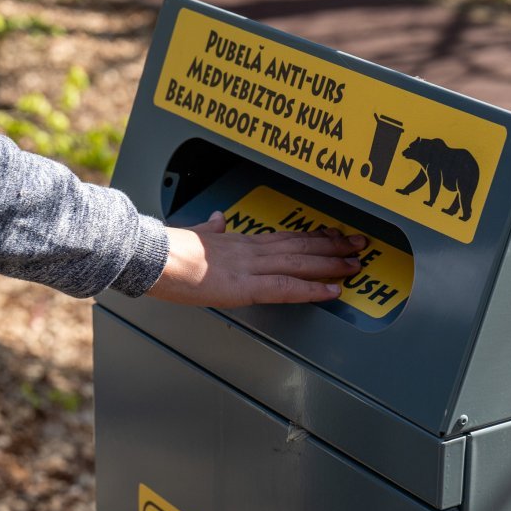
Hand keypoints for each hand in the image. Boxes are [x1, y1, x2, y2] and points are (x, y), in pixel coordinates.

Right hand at [147, 212, 366, 307]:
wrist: (151, 255)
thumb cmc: (164, 249)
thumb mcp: (192, 233)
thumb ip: (210, 228)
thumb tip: (217, 218)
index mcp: (238, 241)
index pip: (284, 238)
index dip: (312, 237)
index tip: (333, 233)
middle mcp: (250, 251)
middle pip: (300, 246)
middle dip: (333, 245)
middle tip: (360, 243)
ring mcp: (249, 267)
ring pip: (300, 262)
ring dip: (331, 263)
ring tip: (356, 264)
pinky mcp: (243, 287)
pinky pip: (285, 288)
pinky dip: (311, 289)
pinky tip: (332, 292)